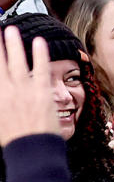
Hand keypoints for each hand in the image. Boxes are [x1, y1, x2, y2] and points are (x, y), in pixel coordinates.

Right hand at [0, 26, 59, 144]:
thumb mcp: (1, 121)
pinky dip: (40, 54)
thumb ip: (2, 101)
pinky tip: (39, 42)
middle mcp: (7, 92)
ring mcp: (24, 90)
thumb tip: (4, 91)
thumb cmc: (15, 139)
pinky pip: (41, 68)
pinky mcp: (42, 91)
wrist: (31, 151)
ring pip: (18, 61)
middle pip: (0, 63)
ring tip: (12, 30)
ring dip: (14, 44)